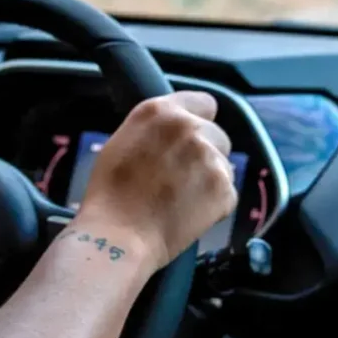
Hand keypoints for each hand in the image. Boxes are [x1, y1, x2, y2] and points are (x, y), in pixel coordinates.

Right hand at [68, 91, 238, 263]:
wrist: (118, 235)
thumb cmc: (110, 194)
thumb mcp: (123, 142)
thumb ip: (155, 130)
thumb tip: (172, 135)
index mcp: (161, 112)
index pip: (205, 102)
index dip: (199, 121)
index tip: (192, 138)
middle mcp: (190, 128)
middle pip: (218, 135)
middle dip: (206, 153)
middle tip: (182, 177)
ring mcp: (210, 157)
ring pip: (224, 165)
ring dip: (211, 179)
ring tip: (183, 200)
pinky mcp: (223, 188)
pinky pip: (228, 193)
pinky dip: (215, 205)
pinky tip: (189, 214)